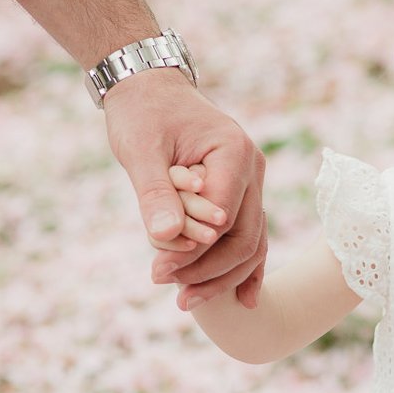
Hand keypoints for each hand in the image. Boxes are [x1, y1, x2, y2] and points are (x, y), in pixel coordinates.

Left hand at [103, 70, 266, 308]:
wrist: (151, 90)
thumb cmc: (143, 114)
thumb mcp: (140, 149)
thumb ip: (155, 193)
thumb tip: (167, 238)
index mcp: (234, 153)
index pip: (223, 217)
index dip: (194, 250)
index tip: (159, 270)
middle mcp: (253, 171)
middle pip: (244, 238)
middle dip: (209, 271)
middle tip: (174, 294)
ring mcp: (252, 185)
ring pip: (251, 244)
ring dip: (222, 277)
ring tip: (188, 301)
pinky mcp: (243, 196)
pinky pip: (250, 237)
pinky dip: (244, 269)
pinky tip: (241, 301)